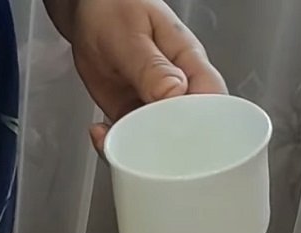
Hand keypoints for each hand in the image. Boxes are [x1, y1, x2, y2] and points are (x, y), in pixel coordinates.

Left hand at [64, 0, 227, 150]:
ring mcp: (152, 103)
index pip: (211, 101)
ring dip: (136, 150)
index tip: (180, 140)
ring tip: (113, 142)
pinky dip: (113, 142)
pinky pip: (128, 137)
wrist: (88, 11)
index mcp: (189, 64)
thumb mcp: (131, 36)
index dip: (204, 127)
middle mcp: (176, 88)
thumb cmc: (117, 10)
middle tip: (142, 151)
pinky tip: (100, 133)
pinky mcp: (130, 112)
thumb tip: (175, 93)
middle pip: (187, 130)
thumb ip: (151, 66)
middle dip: (169, 148)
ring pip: (156, 139)